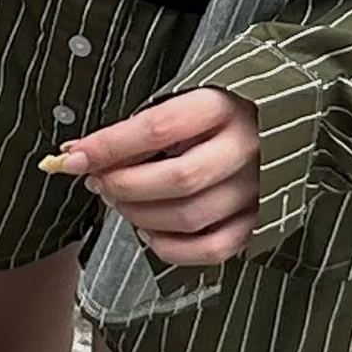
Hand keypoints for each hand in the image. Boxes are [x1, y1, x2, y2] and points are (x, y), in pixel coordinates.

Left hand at [53, 89, 260, 264]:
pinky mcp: (260, 221)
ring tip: (121, 203)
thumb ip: (138, 128)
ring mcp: (256, 189)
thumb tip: (80, 155)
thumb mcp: (181, 102)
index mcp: (223, 107)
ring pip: (189, 218)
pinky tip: (150, 232)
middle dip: (123, 187)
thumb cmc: (216, 113)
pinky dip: (171, 248)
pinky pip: (212, 249)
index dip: (108, 147)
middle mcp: (245, 148)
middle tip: (99, 183)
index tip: (73, 158)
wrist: (278, 121)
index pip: (157, 129)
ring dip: (140, 216)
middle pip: (176, 179)